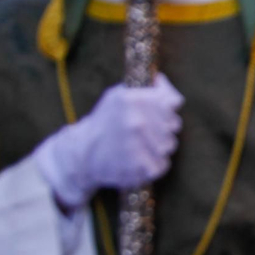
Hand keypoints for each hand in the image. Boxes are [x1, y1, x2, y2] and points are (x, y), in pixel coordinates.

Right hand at [35, 75, 184, 210]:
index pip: (172, 102)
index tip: (160, 112)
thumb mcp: (118, 95)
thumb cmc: (104, 122)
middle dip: (164, 127)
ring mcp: (138, 146)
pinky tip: (139, 160)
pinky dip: (154, 164)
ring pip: (170, 144)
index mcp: (132, 100)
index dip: (167, 107)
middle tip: (147, 131)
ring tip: (141, 145)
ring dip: (159, 146)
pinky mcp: (139, 168)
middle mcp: (136, 122)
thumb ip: (148, 88)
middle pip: (174, 124)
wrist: (80, 153)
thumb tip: (168, 86)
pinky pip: (162, 164)